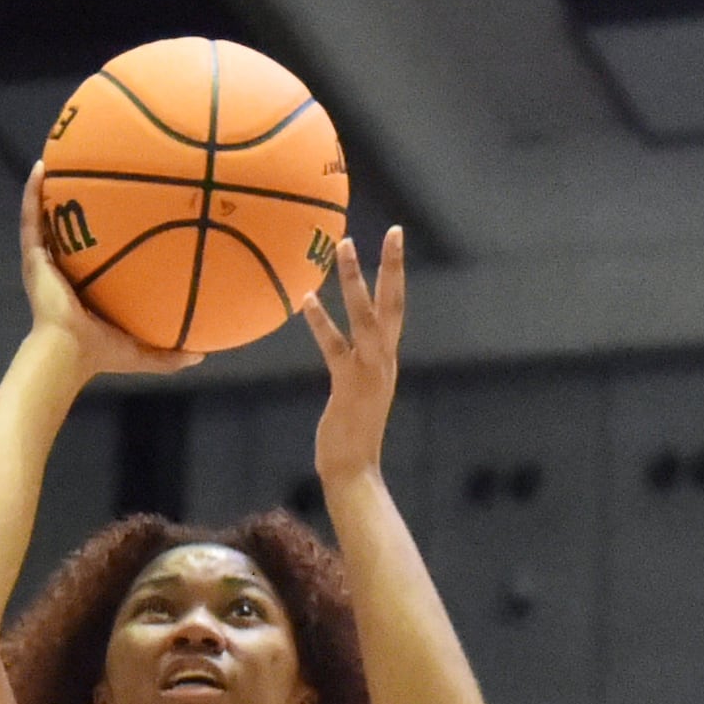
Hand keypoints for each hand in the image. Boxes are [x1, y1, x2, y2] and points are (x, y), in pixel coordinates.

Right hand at [20, 166, 201, 379]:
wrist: (69, 354)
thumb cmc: (102, 355)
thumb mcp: (146, 350)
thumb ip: (173, 353)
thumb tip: (205, 354)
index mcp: (89, 288)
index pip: (98, 254)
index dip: (108, 232)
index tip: (127, 207)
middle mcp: (66, 270)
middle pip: (73, 228)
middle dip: (81, 202)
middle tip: (97, 172)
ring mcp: (47, 262)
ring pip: (47, 217)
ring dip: (51, 188)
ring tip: (60, 156)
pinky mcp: (33, 258)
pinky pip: (31, 218)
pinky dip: (33, 192)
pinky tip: (41, 166)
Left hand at [301, 228, 405, 484]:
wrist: (354, 472)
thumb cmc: (348, 436)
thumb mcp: (355, 391)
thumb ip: (352, 364)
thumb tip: (342, 345)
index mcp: (386, 359)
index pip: (395, 308)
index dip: (395, 274)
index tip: (394, 239)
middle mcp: (385, 360)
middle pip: (393, 304)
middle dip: (393, 266)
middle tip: (393, 230)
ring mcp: (370, 372)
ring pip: (366, 317)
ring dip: (356, 280)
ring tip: (345, 246)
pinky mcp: (350, 385)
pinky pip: (335, 347)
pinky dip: (322, 322)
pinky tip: (308, 299)